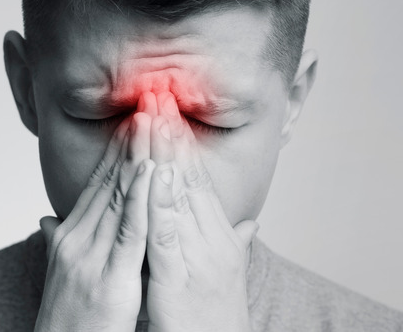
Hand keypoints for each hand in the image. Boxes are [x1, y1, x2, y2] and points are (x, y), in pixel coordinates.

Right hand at [35, 107, 154, 331]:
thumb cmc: (66, 320)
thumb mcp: (61, 274)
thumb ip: (56, 242)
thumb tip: (46, 219)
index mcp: (70, 236)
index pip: (98, 184)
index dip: (117, 151)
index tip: (134, 120)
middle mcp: (76, 238)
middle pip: (108, 180)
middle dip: (130, 142)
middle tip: (147, 104)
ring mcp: (90, 255)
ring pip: (118, 196)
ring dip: (137, 156)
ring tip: (152, 121)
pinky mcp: (110, 276)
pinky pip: (129, 231)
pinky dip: (141, 199)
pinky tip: (153, 172)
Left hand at [144, 92, 258, 331]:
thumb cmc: (216, 317)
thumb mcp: (226, 273)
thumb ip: (235, 242)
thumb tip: (251, 224)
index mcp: (217, 236)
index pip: (197, 179)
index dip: (181, 142)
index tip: (167, 108)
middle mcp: (213, 240)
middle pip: (188, 178)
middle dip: (172, 134)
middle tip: (158, 92)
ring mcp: (198, 258)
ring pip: (178, 197)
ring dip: (164, 155)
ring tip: (152, 117)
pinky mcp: (178, 280)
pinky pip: (167, 236)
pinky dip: (160, 203)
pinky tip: (151, 175)